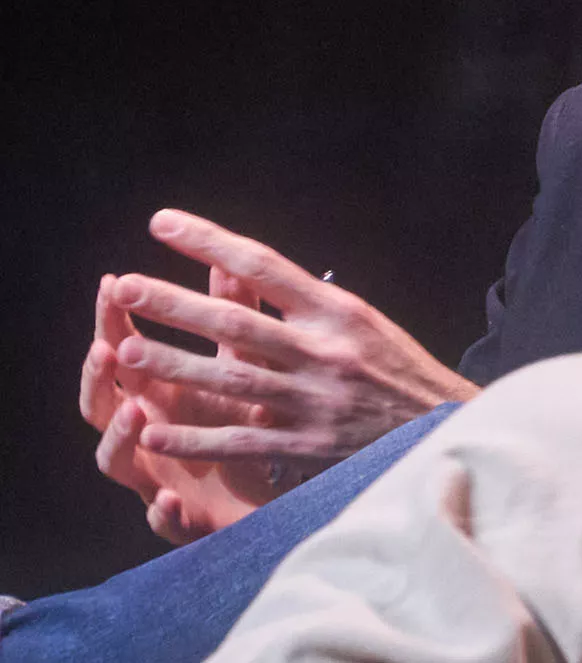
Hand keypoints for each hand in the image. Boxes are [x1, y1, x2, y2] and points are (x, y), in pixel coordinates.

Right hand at [81, 271, 272, 541]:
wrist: (280, 489)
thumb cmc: (248, 418)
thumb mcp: (243, 364)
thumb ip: (234, 316)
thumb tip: (228, 262)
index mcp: (159, 391)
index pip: (122, 352)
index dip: (113, 320)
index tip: (113, 284)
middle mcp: (146, 434)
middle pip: (104, 404)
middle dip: (100, 378)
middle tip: (107, 350)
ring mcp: (156, 477)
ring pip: (120, 462)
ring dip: (120, 438)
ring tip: (135, 413)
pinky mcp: (184, 520)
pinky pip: (166, 522)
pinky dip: (163, 513)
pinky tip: (168, 501)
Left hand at [97, 210, 477, 485]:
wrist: (445, 428)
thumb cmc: (397, 370)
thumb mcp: (363, 322)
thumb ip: (305, 305)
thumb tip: (240, 272)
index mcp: (339, 312)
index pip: (265, 266)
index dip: (210, 243)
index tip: (163, 224)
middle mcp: (325, 351)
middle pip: (236, 322)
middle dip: (174, 303)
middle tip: (124, 286)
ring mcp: (315, 400)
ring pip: (232, 379)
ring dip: (174, 365)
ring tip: (125, 349)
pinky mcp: (309, 447)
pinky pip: (242, 442)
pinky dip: (196, 439)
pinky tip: (154, 434)